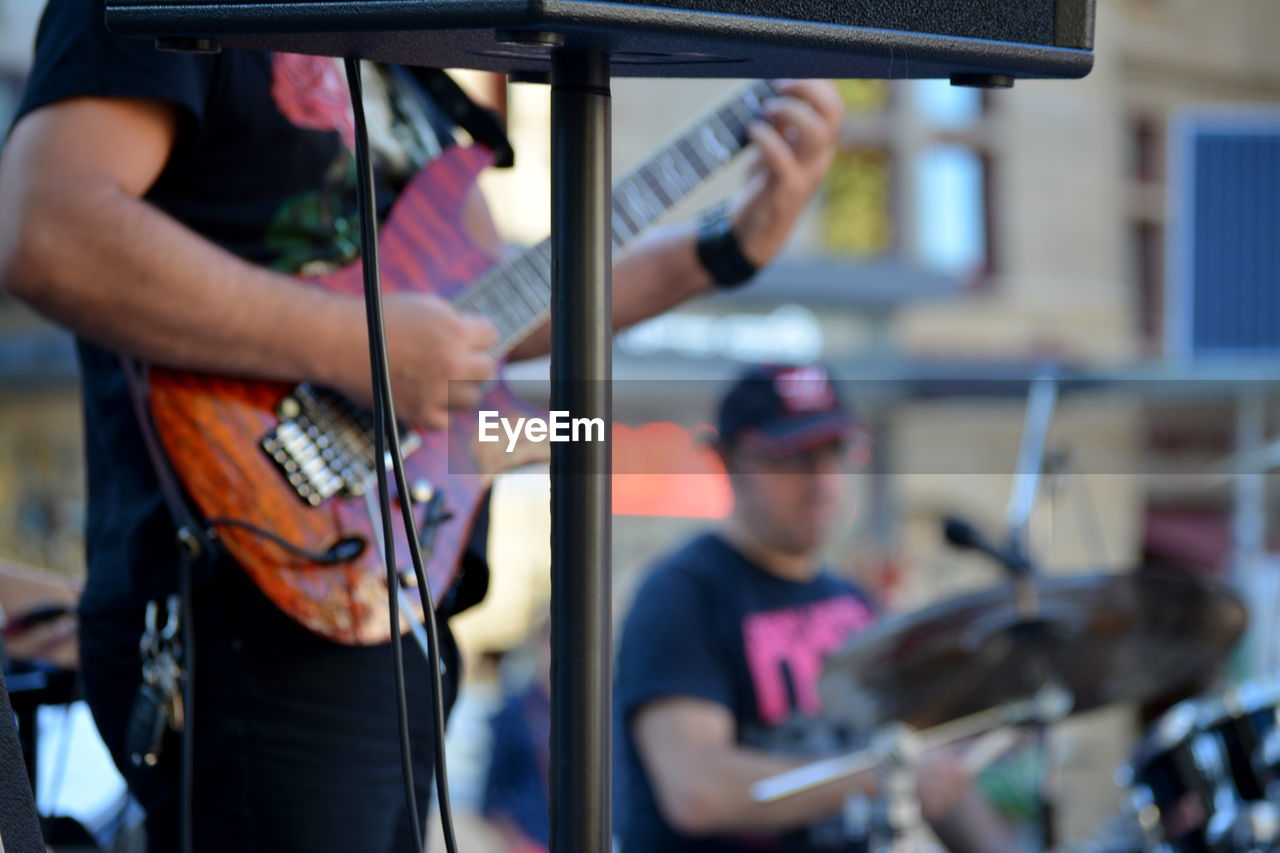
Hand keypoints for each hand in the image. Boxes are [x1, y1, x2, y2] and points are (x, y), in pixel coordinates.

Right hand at [338, 292, 497, 430]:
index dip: (478, 335)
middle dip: (474, 362)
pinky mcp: (420, 413)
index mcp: (456, 331)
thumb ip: (455, 322)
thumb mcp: (425, 305)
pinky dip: (438, 411)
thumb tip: (478, 338)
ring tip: (441, 379)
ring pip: (472, 398)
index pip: (492, 336)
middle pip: (488, 369)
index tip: (467, 338)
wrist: (340, 342)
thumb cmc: (380, 320)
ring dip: (460, 389)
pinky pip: (445, 420)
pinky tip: (427, 397)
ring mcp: (437, 391)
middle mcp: (452, 363)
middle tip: (457, 360)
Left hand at [729, 79, 843, 266]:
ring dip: (790, 111)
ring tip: (766, 108)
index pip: (834, 103)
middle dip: (808, 88)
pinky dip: (767, 139)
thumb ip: (780, 123)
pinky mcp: (787, 191)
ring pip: (817, 133)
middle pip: (833, 112)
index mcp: (819, 143)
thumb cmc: (764, 185)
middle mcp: (820, 156)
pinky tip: (751, 131)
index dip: (815, 82)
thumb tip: (772, 87)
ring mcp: (807, 174)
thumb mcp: (775, 148)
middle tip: (779, 84)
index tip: (787, 73)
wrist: (752, 233)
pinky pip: (784, 160)